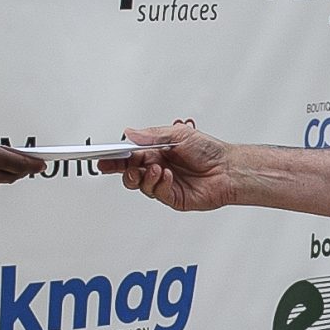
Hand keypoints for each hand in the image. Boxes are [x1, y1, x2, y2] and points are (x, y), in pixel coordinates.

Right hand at [109, 120, 236, 211]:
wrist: (228, 169)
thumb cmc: (209, 150)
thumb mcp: (179, 135)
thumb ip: (152, 136)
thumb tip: (130, 133)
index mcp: (156, 150)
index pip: (129, 154)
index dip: (114, 156)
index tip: (101, 157)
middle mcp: (157, 167)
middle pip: (129, 171)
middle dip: (121, 169)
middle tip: (119, 165)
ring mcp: (163, 183)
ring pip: (139, 184)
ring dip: (143, 176)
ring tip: (156, 168)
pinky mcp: (171, 197)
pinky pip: (156, 192)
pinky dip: (158, 183)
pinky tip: (167, 175)